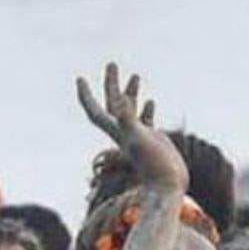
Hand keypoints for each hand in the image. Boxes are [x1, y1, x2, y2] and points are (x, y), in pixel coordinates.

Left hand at [78, 63, 186, 193]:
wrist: (168, 184)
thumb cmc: (153, 164)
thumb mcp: (139, 137)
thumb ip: (128, 119)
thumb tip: (121, 101)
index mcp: (116, 130)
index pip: (94, 110)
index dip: (85, 95)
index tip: (80, 78)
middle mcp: (124, 132)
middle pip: (112, 104)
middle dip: (110, 84)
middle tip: (111, 64)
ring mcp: (138, 136)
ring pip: (130, 110)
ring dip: (130, 93)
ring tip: (134, 76)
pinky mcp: (152, 141)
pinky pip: (146, 121)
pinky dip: (146, 110)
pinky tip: (151, 101)